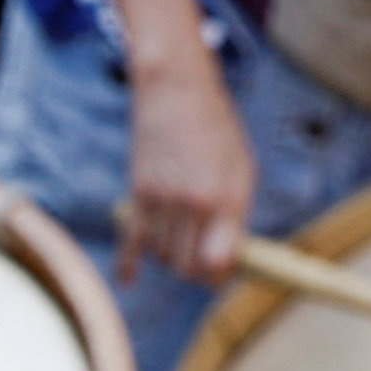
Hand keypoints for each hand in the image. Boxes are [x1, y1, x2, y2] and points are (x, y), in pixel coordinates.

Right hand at [114, 44, 256, 293]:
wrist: (176, 91)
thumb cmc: (216, 131)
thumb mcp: (241, 169)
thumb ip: (235, 215)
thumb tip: (227, 258)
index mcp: (224, 197)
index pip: (218, 261)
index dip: (220, 275)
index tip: (221, 273)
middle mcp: (192, 203)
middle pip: (186, 266)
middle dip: (196, 272)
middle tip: (203, 265)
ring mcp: (161, 199)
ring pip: (161, 256)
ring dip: (171, 259)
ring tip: (182, 245)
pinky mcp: (137, 192)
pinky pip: (130, 240)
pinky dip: (128, 264)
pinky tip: (129, 279)